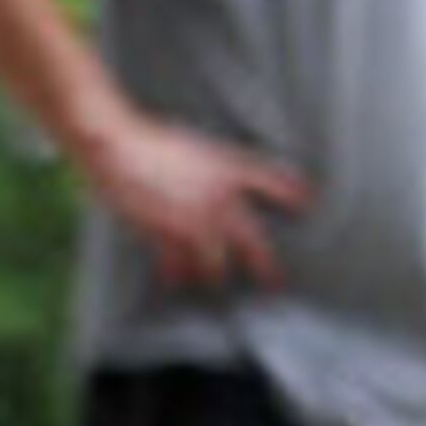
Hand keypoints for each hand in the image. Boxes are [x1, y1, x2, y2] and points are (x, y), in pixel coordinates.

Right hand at [79, 113, 311, 294]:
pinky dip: (175, 274)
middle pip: (253, 239)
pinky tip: (176, 283)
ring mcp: (194, 218)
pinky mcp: (166, 233)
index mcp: (228, 167)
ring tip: (218, 286)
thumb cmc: (151, 139)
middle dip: (265, 265)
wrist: (118, 146)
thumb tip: (223, 185)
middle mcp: (218, 196)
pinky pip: (176, 264)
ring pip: (216, 262)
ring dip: (217, 276)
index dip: (292, 192)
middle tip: (275, 283)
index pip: (271, 180)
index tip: (307, 203)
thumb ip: (213, 166)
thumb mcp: (194, 145)